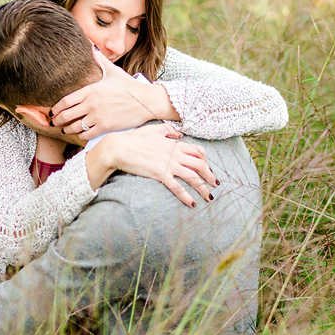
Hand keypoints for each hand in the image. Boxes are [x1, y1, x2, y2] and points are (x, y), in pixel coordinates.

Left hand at [50, 56, 177, 139]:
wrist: (145, 101)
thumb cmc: (129, 86)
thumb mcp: (113, 70)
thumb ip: (99, 60)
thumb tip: (91, 46)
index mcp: (90, 90)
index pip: (65, 101)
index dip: (55, 108)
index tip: (52, 111)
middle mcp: (91, 103)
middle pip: (66, 115)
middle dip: (57, 120)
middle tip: (54, 122)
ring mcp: (98, 116)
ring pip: (75, 127)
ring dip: (67, 129)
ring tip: (65, 130)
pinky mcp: (105, 127)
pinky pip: (86, 135)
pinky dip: (81, 136)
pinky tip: (80, 134)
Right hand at [95, 124, 218, 207]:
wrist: (119, 148)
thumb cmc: (134, 139)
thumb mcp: (153, 130)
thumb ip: (168, 130)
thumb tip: (179, 133)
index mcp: (174, 143)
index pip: (197, 151)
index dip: (206, 160)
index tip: (208, 168)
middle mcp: (175, 154)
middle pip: (200, 164)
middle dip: (210, 175)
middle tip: (216, 184)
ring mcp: (169, 164)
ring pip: (193, 177)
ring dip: (203, 188)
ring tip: (209, 198)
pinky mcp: (161, 175)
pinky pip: (178, 188)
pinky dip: (186, 196)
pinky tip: (192, 204)